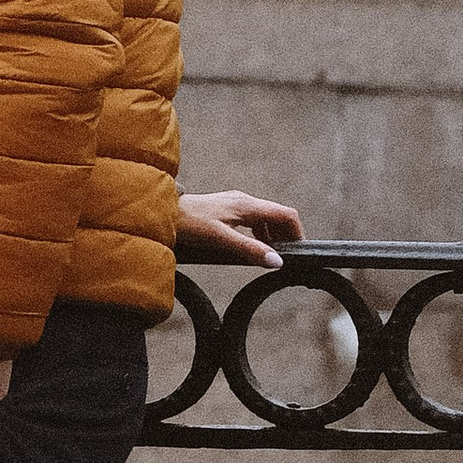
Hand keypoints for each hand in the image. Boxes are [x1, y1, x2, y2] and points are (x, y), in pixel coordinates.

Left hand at [177, 189, 304, 270]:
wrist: (164, 213)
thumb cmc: (189, 224)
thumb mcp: (222, 240)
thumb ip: (250, 250)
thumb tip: (278, 262)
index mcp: (247, 205)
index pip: (286, 214)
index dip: (297, 233)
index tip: (299, 253)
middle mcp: (244, 200)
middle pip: (278, 215)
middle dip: (287, 236)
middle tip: (287, 259)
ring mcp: (235, 203)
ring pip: (266, 218)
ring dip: (274, 236)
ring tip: (271, 257)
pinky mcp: (227, 209)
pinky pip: (253, 220)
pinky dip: (261, 234)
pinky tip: (253, 248)